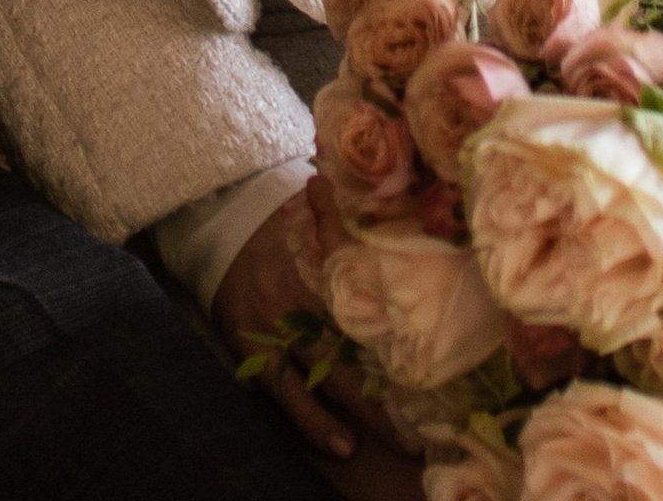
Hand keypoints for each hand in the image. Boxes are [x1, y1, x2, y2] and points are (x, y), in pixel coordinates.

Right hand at [213, 197, 421, 486]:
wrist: (219, 235)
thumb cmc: (276, 230)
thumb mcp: (314, 219)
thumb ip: (344, 225)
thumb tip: (389, 217)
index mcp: (326, 264)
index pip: (374, 296)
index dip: (407, 326)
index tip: (443, 353)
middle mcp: (308, 296)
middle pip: (361, 343)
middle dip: (397, 380)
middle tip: (436, 412)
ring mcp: (282, 327)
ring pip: (331, 374)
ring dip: (368, 410)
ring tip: (403, 441)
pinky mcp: (258, 351)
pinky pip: (289, 392)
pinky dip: (315, 420)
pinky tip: (342, 444)